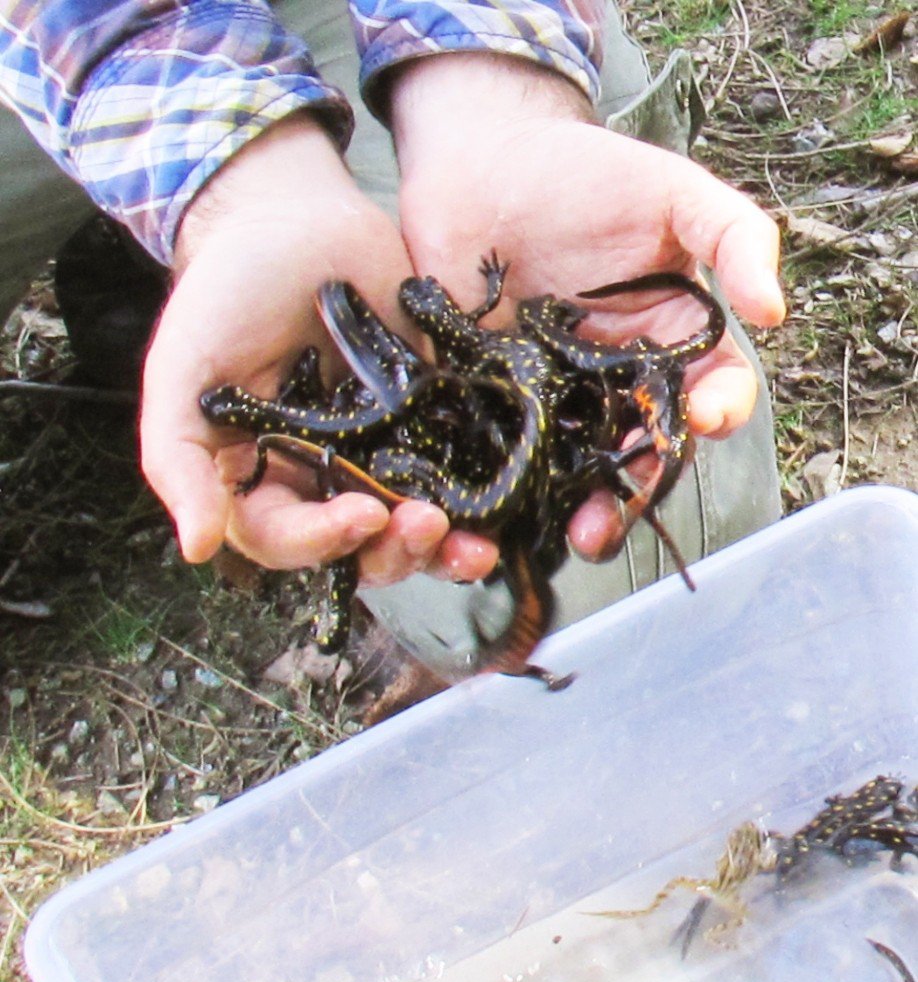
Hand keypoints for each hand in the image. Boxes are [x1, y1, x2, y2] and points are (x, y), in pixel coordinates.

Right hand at [139, 114, 499, 583]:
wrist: (295, 221)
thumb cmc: (226, 293)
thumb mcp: (182, 370)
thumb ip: (178, 457)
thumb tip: (197, 546)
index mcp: (260, 479)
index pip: (284, 540)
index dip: (320, 543)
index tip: (361, 515)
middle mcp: (322, 481)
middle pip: (358, 550)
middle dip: (394, 552)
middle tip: (425, 524)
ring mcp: (380, 456)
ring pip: (411, 528)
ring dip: (443, 548)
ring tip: (473, 544)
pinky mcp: (429, 425)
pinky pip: (456, 477)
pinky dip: (480, 503)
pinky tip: (500, 512)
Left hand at [390, 54, 785, 558]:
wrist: (481, 162)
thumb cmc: (583, 173)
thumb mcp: (671, 192)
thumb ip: (733, 236)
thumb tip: (775, 312)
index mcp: (665, 341)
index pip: (706, 391)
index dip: (715, 411)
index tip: (704, 418)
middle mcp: (612, 380)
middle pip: (636, 450)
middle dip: (634, 490)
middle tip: (617, 519)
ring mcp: (550, 395)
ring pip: (573, 467)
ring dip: (577, 507)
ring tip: (574, 536)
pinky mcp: (491, 398)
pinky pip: (503, 448)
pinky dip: (506, 482)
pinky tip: (503, 507)